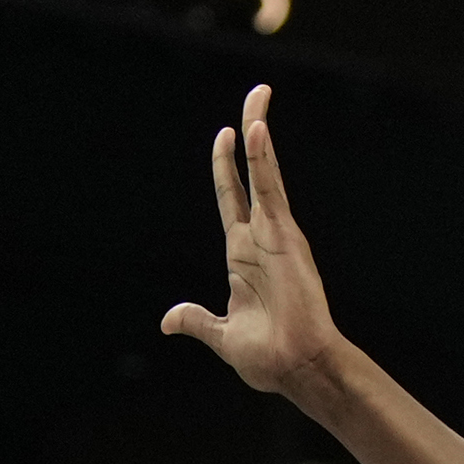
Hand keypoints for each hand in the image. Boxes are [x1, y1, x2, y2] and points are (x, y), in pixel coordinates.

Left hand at [158, 91, 341, 401]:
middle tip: (258, 95)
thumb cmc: (268, 356)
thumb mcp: (221, 335)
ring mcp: (275, 234)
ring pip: (264, 172)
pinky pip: (271, 190)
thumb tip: (169, 320)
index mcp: (244, 256)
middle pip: (253, 174)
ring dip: (259, 132)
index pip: (233, 200)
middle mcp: (261, 237)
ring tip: (259, 95)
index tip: (225, 135)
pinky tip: (256, 130)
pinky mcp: (285, 237)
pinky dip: (263, 160)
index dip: (226, 168)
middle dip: (252, 133)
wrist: (294, 369)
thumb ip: (196, 320)